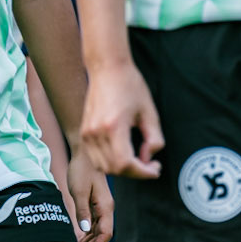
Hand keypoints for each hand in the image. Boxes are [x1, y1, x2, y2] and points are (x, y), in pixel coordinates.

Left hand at [67, 144, 113, 241]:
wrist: (85, 154)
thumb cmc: (81, 170)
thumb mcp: (79, 192)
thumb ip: (82, 212)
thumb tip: (86, 231)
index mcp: (105, 206)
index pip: (106, 232)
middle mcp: (106, 208)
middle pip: (103, 233)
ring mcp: (102, 205)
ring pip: (99, 229)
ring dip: (91, 240)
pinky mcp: (96, 203)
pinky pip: (95, 221)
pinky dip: (88, 232)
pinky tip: (80, 238)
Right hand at [81, 61, 162, 179]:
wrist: (107, 68)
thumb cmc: (130, 85)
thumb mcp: (150, 112)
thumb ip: (154, 139)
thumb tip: (148, 158)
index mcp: (114, 126)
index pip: (125, 164)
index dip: (143, 172)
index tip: (156, 168)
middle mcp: (97, 133)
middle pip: (115, 169)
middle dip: (135, 172)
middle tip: (150, 164)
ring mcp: (87, 134)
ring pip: (104, 168)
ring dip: (122, 169)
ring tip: (137, 159)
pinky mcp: (84, 133)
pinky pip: (96, 159)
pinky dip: (111, 163)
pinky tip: (123, 153)